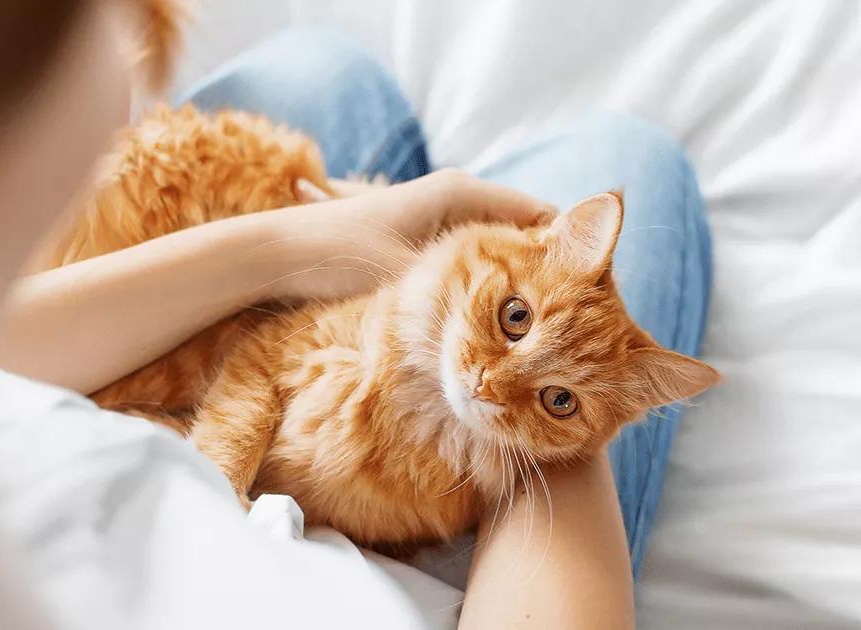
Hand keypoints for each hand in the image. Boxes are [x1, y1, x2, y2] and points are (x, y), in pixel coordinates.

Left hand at [254, 169, 555, 300]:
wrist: (278, 252)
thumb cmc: (342, 257)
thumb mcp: (415, 278)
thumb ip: (472, 289)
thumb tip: (519, 318)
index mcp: (461, 192)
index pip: (540, 214)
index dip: (566, 252)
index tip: (582, 296)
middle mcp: (455, 195)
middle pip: (523, 230)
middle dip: (543, 269)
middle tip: (562, 319)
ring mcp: (439, 215)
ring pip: (497, 246)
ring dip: (513, 279)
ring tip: (531, 324)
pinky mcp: (423, 237)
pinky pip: (473, 256)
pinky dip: (486, 281)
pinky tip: (490, 318)